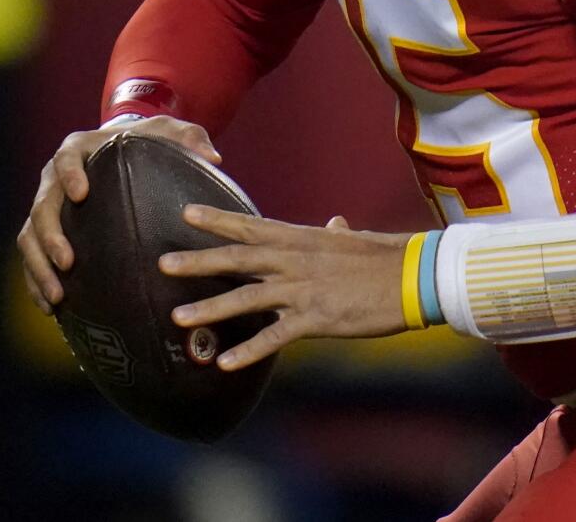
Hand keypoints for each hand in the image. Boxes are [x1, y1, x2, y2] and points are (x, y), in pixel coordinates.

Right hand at [17, 115, 218, 312]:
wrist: (121, 154)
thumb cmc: (147, 143)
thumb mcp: (170, 134)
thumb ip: (190, 138)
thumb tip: (214, 158)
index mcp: (79, 149)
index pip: (66, 158)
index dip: (69, 176)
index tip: (81, 194)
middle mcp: (55, 178)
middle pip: (42, 205)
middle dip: (50, 236)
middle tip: (68, 262)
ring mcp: (48, 206)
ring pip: (30, 237)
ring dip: (39, 267)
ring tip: (58, 296)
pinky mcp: (46, 233)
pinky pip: (33, 259)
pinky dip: (38, 282)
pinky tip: (53, 308)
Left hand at [160, 210, 411, 368]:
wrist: (412, 277)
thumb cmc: (385, 257)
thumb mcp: (354, 240)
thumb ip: (335, 234)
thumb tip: (334, 223)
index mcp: (302, 239)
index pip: (251, 226)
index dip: (218, 220)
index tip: (186, 212)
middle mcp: (295, 261)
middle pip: (238, 259)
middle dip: (198, 261)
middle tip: (162, 263)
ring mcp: (303, 290)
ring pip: (247, 299)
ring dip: (211, 308)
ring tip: (179, 318)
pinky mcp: (315, 319)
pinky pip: (274, 337)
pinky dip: (247, 351)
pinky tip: (224, 362)